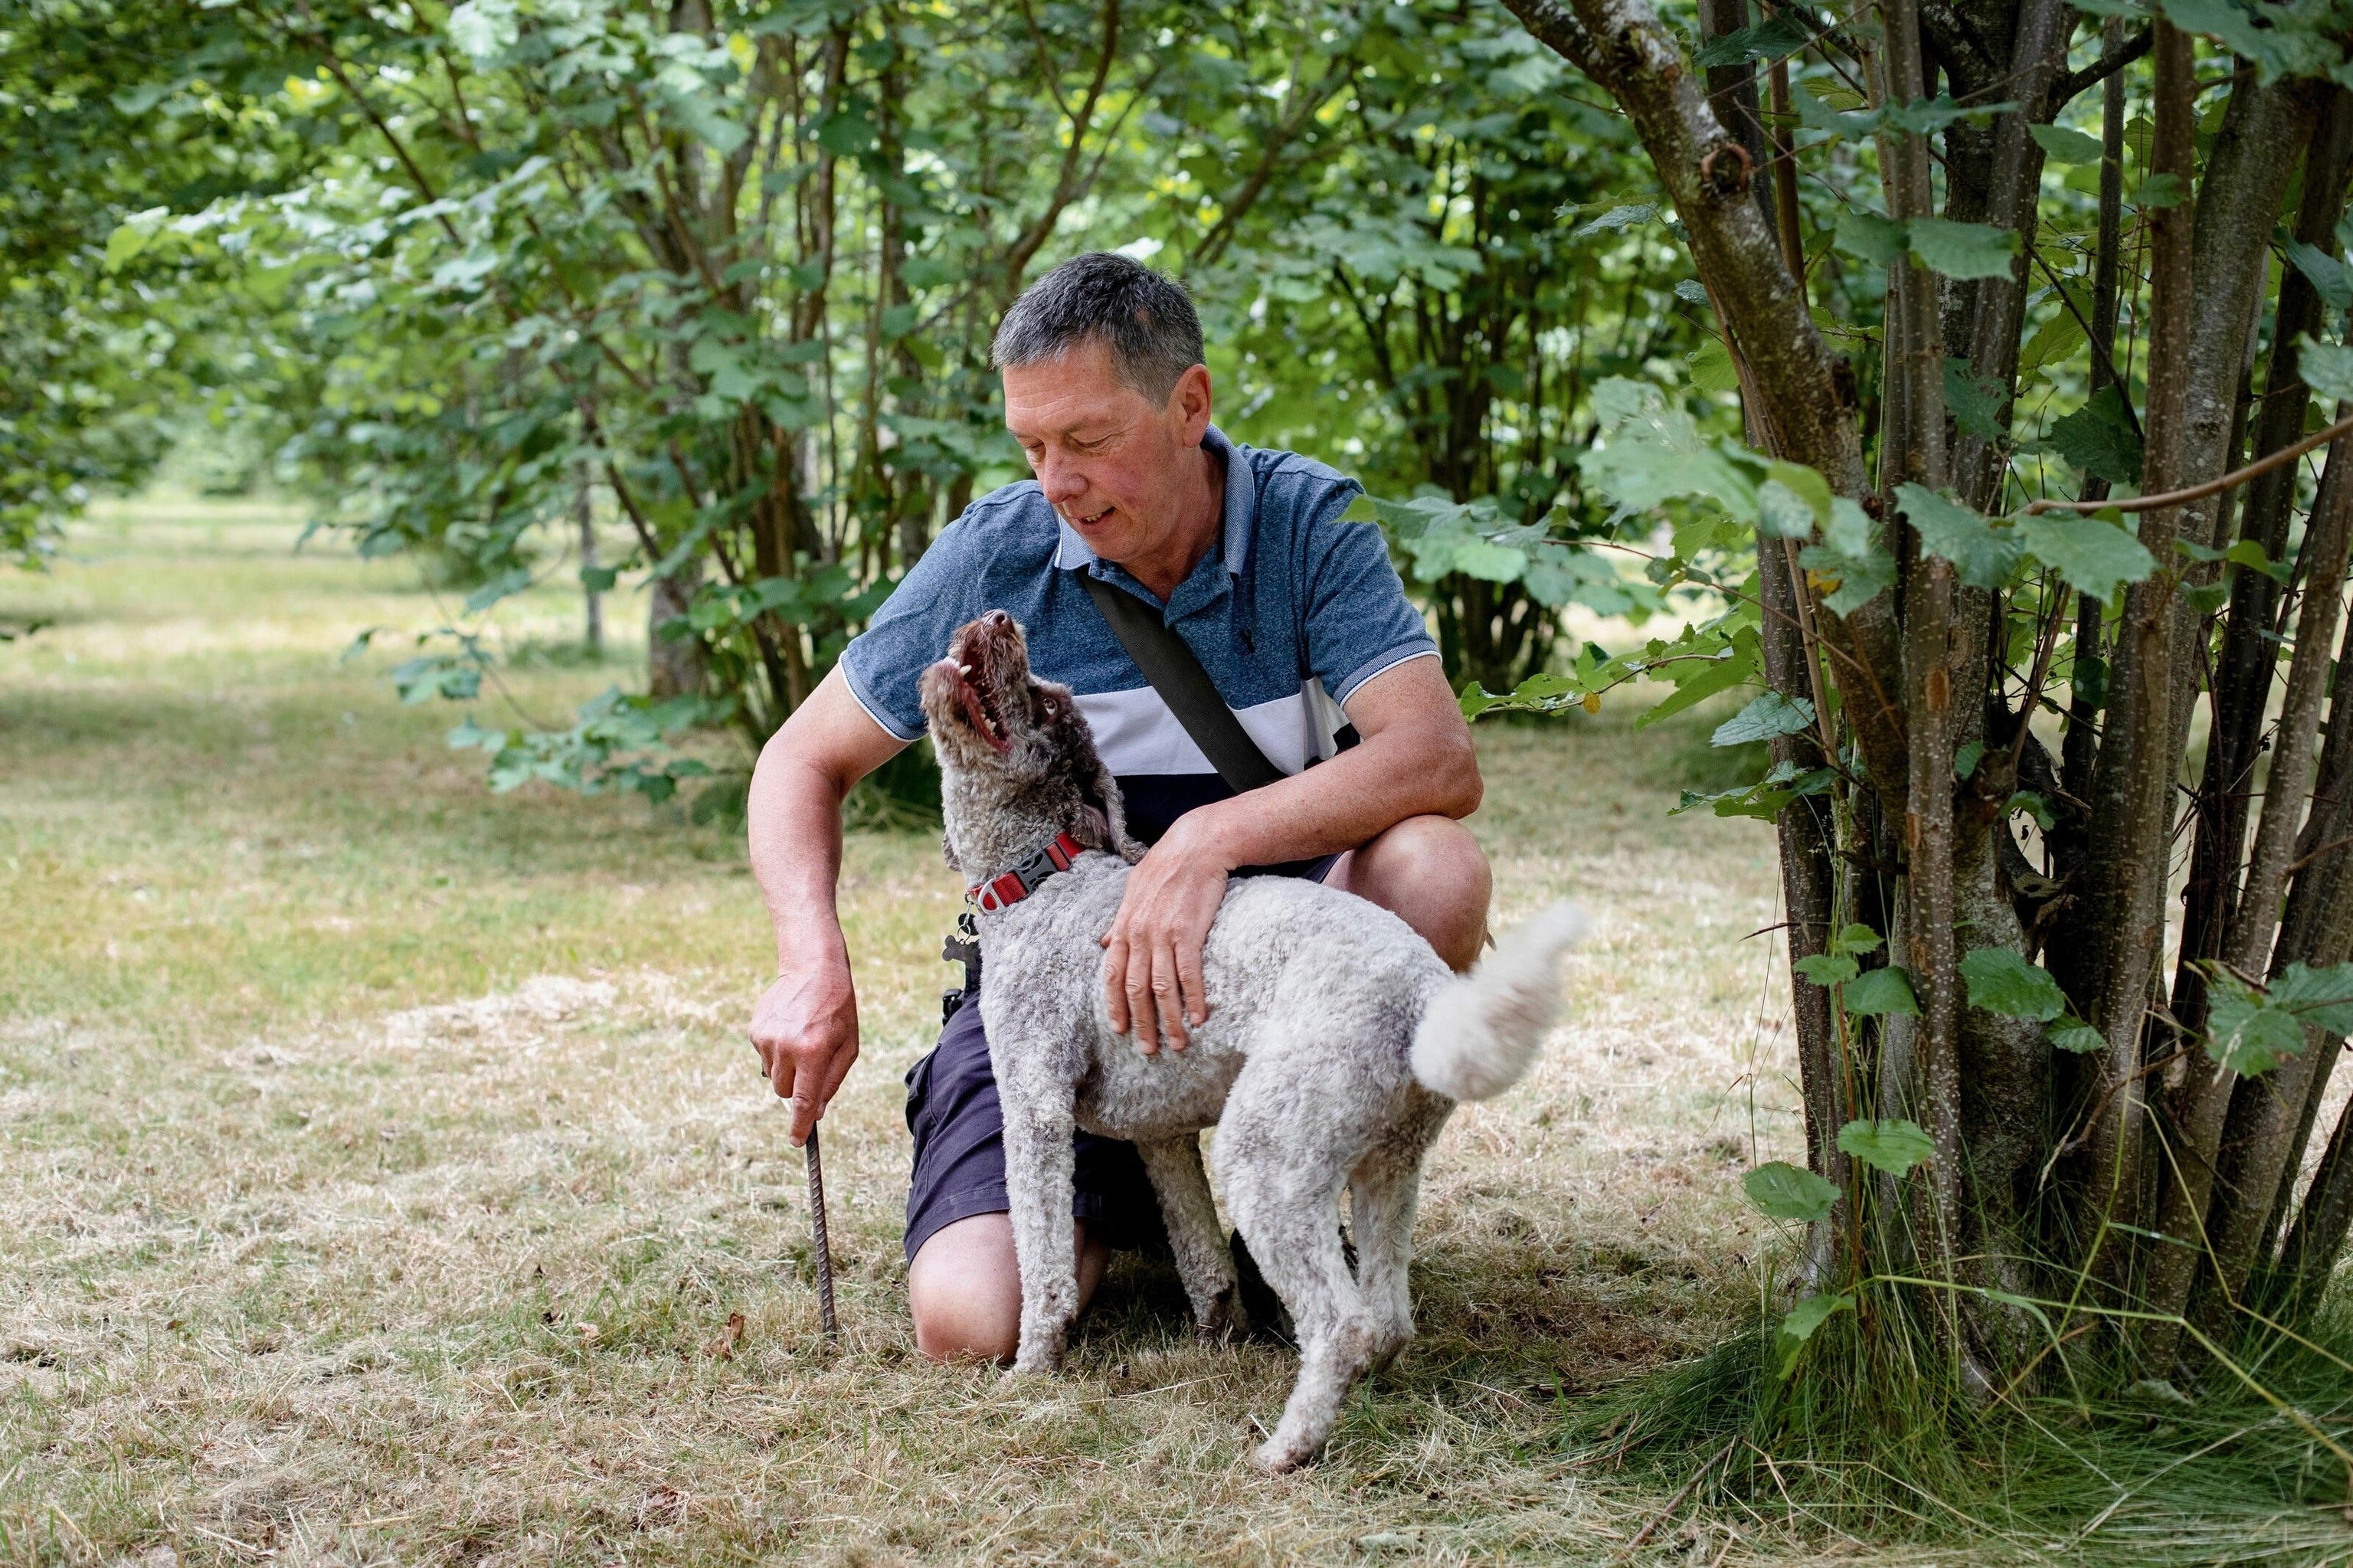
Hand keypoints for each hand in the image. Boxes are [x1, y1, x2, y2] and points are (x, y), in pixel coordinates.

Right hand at [750, 953, 858, 1145]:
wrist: (813, 970)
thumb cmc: (837, 1011)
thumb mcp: (848, 1046)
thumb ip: (832, 1081)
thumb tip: (817, 1113)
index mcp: (814, 1052)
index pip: (803, 1101)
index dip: (799, 1125)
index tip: (797, 1141)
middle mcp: (786, 1047)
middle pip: (784, 1092)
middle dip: (796, 1088)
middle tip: (810, 1064)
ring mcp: (767, 1038)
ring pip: (772, 1076)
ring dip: (786, 1069)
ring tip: (800, 1041)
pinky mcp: (755, 1030)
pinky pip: (764, 1057)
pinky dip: (776, 1052)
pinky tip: (789, 1030)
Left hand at [1100, 814, 1232, 1052]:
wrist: (1196, 846)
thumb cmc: (1166, 867)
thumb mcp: (1133, 892)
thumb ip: (1119, 921)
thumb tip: (1103, 941)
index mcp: (1124, 927)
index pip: (1112, 975)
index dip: (1114, 1005)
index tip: (1119, 1030)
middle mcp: (1139, 934)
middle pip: (1136, 990)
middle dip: (1141, 1024)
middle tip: (1149, 1050)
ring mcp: (1163, 935)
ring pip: (1161, 989)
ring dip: (1169, 1021)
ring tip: (1178, 1044)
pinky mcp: (1189, 933)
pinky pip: (1189, 975)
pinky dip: (1194, 999)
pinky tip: (1200, 1018)